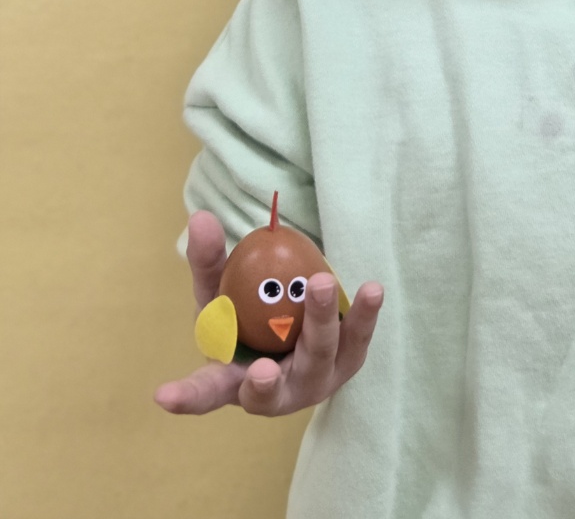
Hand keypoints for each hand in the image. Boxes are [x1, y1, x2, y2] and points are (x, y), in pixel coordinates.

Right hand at [154, 210, 383, 415]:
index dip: (188, 396)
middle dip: (265, 380)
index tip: (164, 395)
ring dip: (320, 323)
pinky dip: (363, 315)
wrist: (300, 336)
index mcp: (233, 381)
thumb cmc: (249, 320)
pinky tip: (371, 290)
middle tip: (262, 365)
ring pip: (318, 357)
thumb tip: (200, 217)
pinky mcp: (348, 363)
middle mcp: (274, 392)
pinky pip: (357, 339)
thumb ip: (211, 262)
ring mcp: (314, 381)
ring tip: (319, 283)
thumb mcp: (222, 295)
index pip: (207, 390)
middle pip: (268, 387)